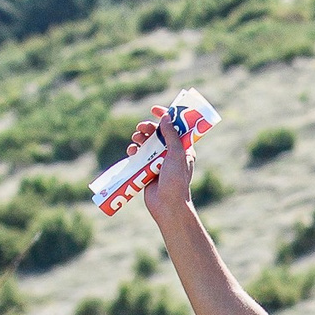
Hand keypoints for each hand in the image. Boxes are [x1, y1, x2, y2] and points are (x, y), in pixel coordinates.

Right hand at [129, 108, 192, 222]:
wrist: (167, 205)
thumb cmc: (176, 180)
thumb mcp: (176, 154)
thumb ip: (171, 135)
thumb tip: (166, 117)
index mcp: (183, 149)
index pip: (175, 127)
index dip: (166, 116)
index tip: (154, 109)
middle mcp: (171, 154)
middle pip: (158, 134)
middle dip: (148, 128)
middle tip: (141, 127)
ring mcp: (159, 163)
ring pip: (147, 144)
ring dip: (140, 138)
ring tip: (136, 139)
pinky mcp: (147, 171)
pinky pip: (139, 157)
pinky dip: (134, 152)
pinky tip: (132, 152)